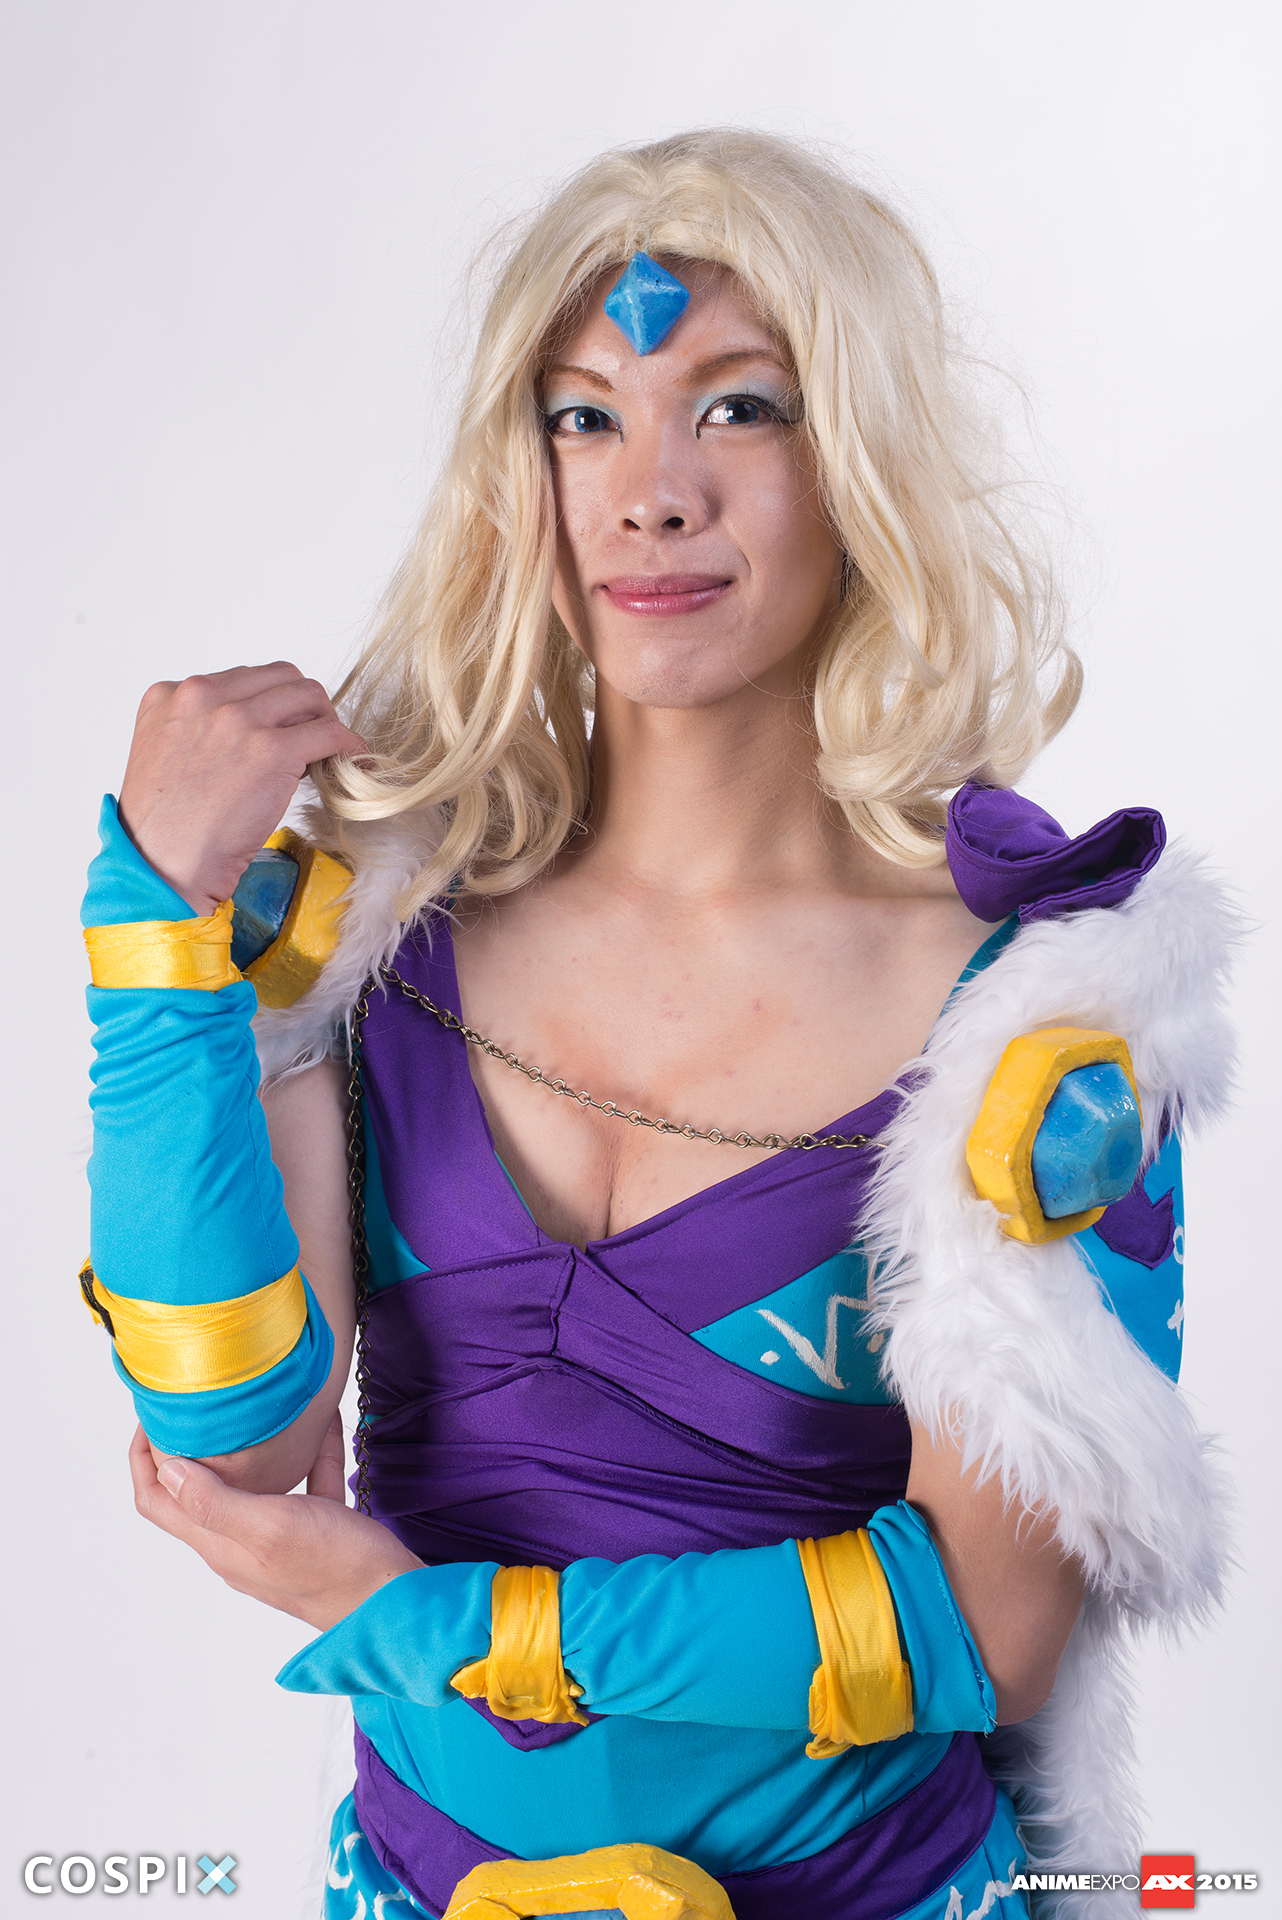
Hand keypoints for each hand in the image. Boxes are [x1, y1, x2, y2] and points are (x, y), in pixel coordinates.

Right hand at [118, 663, 367, 912]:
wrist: (163, 864)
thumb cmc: (165, 828)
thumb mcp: (166, 754)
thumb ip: (200, 729)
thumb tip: (255, 728)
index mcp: (172, 694)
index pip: (244, 679)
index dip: (270, 706)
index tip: (282, 730)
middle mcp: (203, 695)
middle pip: (281, 678)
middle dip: (301, 707)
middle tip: (310, 740)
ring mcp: (238, 719)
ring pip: (310, 696)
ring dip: (324, 722)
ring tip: (326, 753)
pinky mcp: (271, 748)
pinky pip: (331, 731)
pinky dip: (349, 744)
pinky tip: (351, 761)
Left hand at [130, 1417, 421, 1631]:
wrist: (396, 1601)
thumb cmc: (336, 1568)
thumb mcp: (270, 1529)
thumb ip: (214, 1503)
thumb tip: (166, 1468)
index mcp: (220, 1545)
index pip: (157, 1502)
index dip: (143, 1459)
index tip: (152, 1416)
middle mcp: (240, 1543)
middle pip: (194, 1491)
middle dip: (184, 1447)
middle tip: (193, 1403)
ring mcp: (278, 1538)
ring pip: (248, 1485)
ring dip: (241, 1449)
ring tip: (247, 1408)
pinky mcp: (316, 1530)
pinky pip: (303, 1483)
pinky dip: (305, 1454)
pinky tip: (321, 1423)